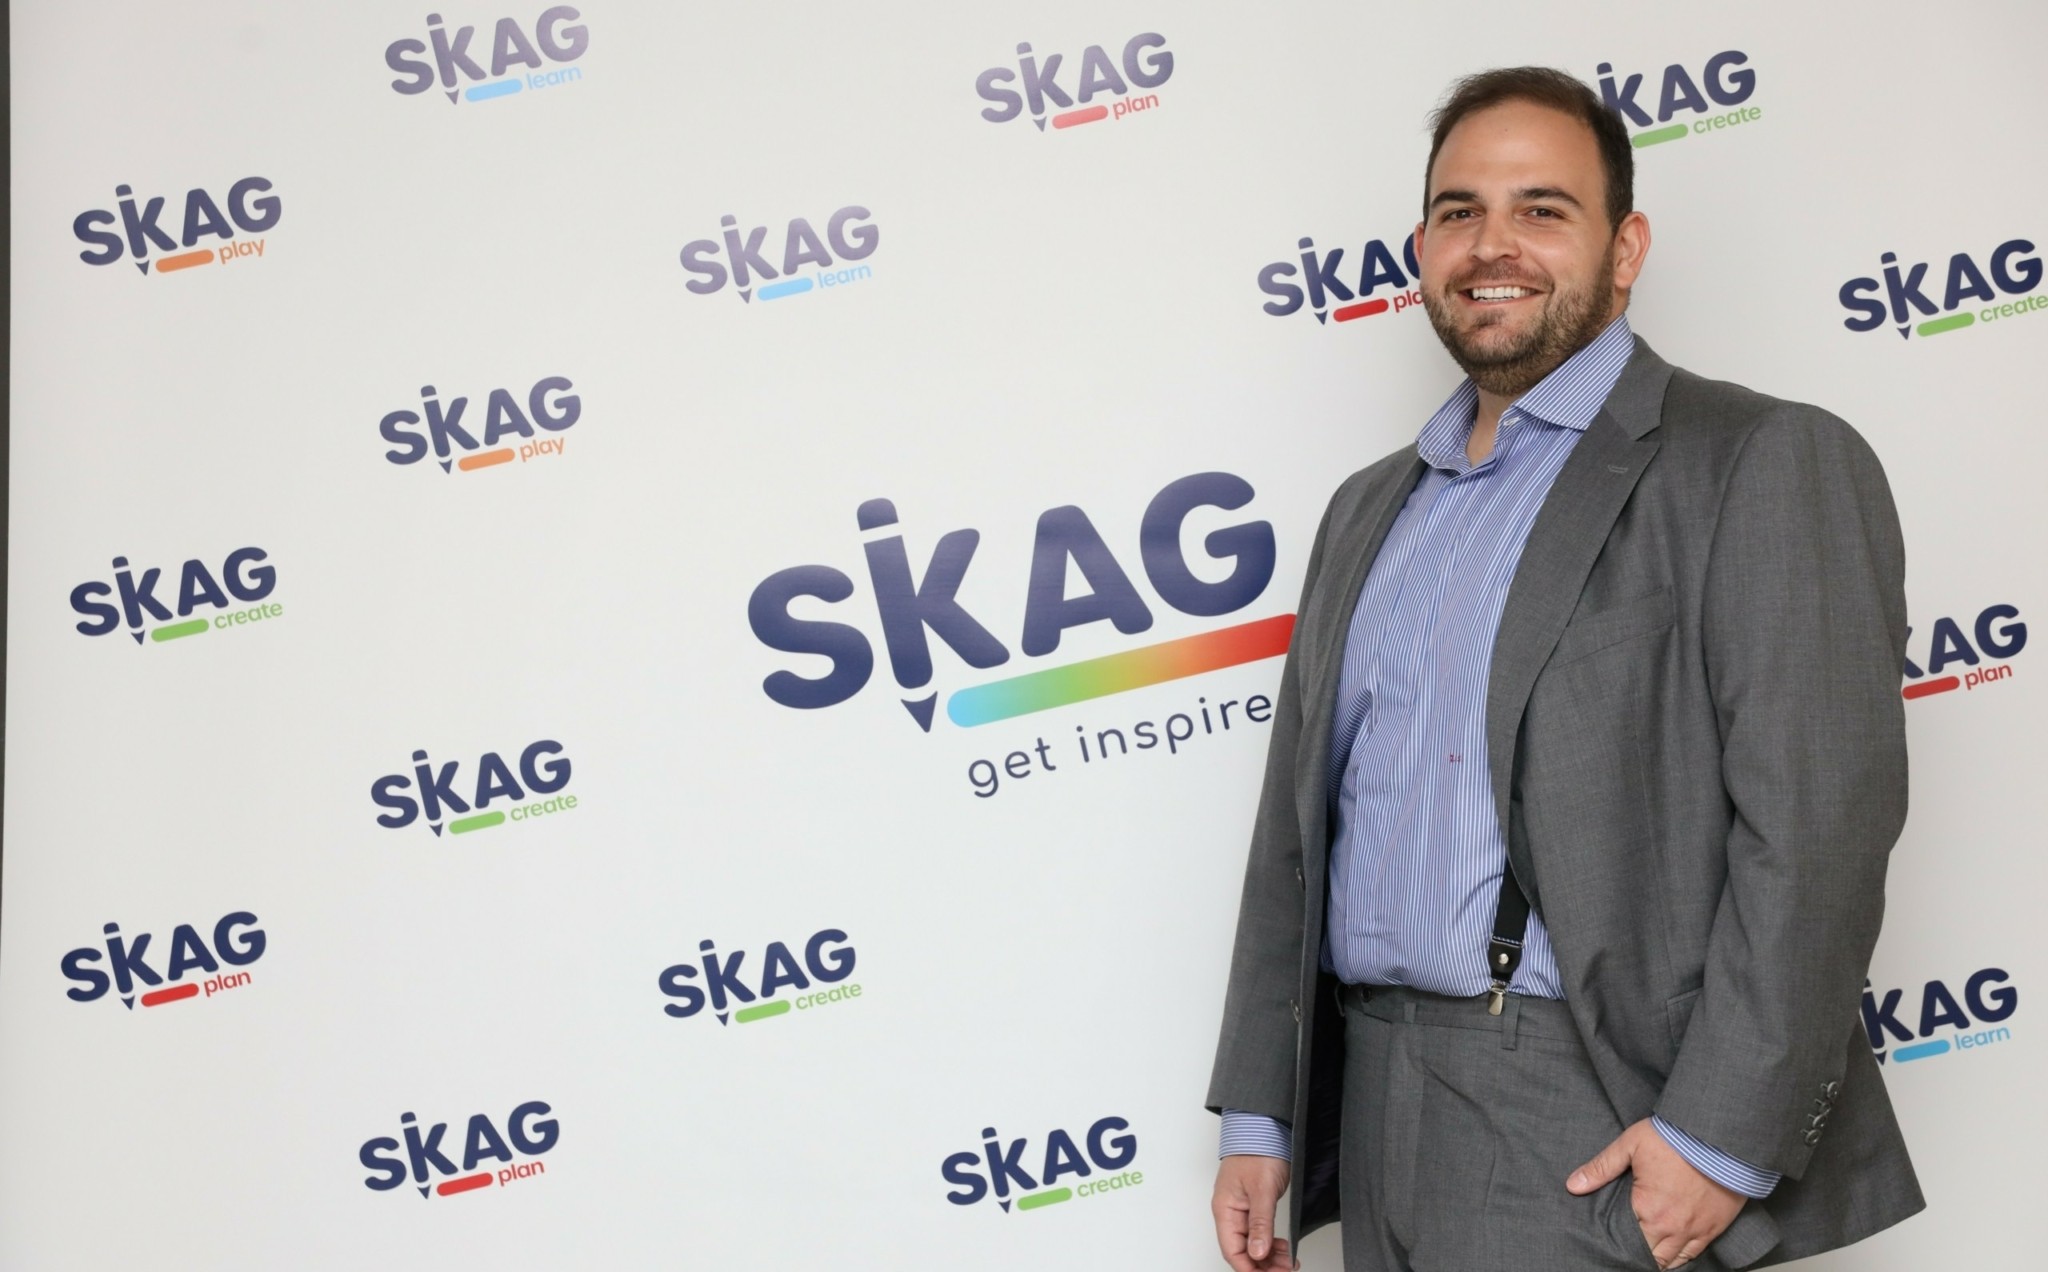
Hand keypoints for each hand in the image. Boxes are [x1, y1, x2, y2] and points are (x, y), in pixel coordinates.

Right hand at [1212, 1154, 1294, 1270]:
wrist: (1264, 1128)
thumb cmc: (1257, 1151)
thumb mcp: (1262, 1190)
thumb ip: (1260, 1223)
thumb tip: (1257, 1254)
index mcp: (1225, 1210)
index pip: (1232, 1251)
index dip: (1250, 1269)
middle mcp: (1230, 1213)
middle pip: (1242, 1251)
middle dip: (1262, 1266)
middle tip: (1285, 1270)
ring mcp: (1241, 1210)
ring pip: (1251, 1245)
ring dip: (1268, 1257)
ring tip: (1288, 1261)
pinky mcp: (1253, 1206)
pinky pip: (1258, 1233)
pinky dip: (1270, 1244)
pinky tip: (1282, 1247)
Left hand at [1567, 1119, 1743, 1268]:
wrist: (1720, 1136)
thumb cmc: (1674, 1138)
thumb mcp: (1631, 1145)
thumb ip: (1601, 1168)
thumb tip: (1572, 1185)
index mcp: (1648, 1209)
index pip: (1625, 1240)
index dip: (1616, 1242)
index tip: (1609, 1240)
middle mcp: (1671, 1228)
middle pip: (1648, 1255)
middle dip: (1635, 1252)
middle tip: (1625, 1247)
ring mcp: (1695, 1231)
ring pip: (1671, 1261)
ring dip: (1656, 1259)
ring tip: (1644, 1253)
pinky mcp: (1714, 1228)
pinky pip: (1694, 1255)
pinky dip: (1680, 1259)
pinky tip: (1670, 1256)